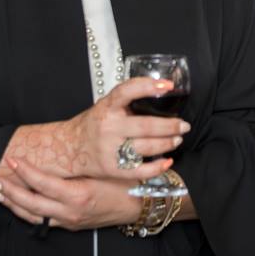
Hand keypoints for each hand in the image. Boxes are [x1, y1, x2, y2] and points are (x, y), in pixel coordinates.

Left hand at [0, 157, 141, 230]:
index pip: (41, 184)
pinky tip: (15, 203)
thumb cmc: (126, 184)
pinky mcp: (69, 226)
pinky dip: (24, 211)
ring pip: (31, 215)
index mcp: (78, 195)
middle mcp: (70, 212)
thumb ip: (78, 166)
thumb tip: (53, 152)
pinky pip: (40, 220)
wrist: (140, 207)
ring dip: (11, 203)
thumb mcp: (103, 170)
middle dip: (7, 190)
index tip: (12, 159)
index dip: (24, 171)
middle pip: (28, 204)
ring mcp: (68, 221)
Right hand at [4, 76, 190, 180]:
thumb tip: (162, 94)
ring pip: (146, 147)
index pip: (127, 91)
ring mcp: (110, 149)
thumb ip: (127, 102)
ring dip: (168, 143)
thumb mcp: (105, 106)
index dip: (148, 86)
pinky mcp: (112, 168)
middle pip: (146, 126)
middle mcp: (108, 127)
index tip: (168, 85)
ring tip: (178, 139)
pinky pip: (140, 170)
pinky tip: (167, 161)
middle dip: (171, 126)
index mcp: (107, 107)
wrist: (70, 149)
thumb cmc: (93, 125)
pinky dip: (157, 167)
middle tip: (184, 125)